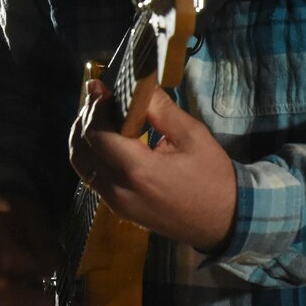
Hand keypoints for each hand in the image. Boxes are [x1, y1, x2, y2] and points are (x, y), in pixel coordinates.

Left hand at [69, 76, 237, 252]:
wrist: (224, 221)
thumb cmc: (213, 177)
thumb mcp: (192, 136)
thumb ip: (161, 109)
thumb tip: (137, 84)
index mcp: (138, 170)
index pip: (96, 133)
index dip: (94, 107)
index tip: (101, 87)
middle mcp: (118, 189)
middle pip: (81, 148)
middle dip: (85, 118)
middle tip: (98, 97)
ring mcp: (115, 203)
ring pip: (81, 164)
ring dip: (83, 137)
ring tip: (98, 115)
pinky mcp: (117, 209)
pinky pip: (92, 177)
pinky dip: (91, 155)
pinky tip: (106, 140)